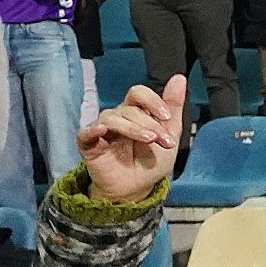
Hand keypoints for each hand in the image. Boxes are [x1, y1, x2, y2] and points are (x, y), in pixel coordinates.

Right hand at [75, 76, 184, 203]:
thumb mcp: (170, 134)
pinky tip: (103, 131)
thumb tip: (179, 78)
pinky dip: (93, 130)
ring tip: (149, 140)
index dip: (152, 101)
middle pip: (129, 108)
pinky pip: (86, 133)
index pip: (138, 94)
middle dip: (150, 124)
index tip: (166, 116)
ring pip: (113, 118)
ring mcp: (102, 129)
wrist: (138, 188)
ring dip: (133, 129)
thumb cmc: (151, 162)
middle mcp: (117, 117)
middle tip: (163, 140)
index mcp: (136, 112)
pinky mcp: (88, 144)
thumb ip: (173, 107)